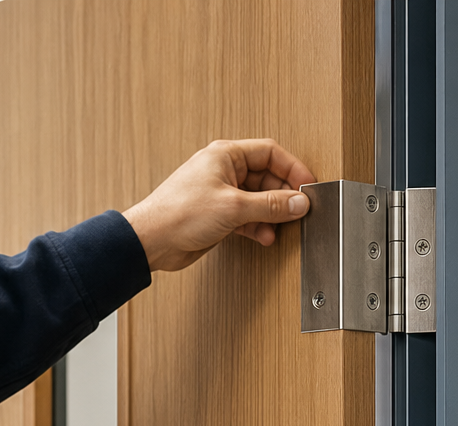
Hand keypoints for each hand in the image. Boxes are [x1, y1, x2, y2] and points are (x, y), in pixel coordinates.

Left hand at [122, 138, 316, 271]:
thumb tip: (298, 203)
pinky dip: (256, 226)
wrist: (150, 240)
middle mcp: (223, 171)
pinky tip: (264, 236)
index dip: (292, 169)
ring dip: (270, 214)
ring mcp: (219, 193)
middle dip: (282, 196)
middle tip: (296, 211)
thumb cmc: (178, 213)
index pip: (270, 153)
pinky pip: (245, 217)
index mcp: (225, 155)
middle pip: (266, 178)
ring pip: (256, 200)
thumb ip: (270, 205)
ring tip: (279, 227)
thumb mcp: (233, 207)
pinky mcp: (215, 215)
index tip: (307, 187)